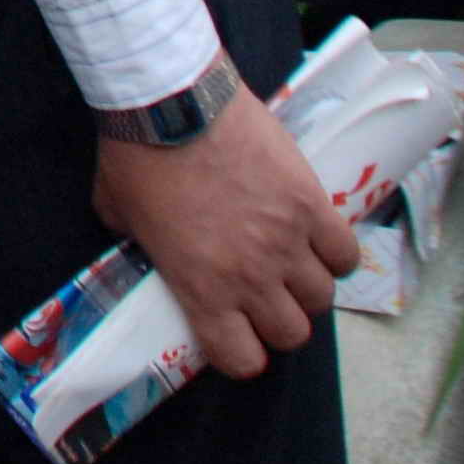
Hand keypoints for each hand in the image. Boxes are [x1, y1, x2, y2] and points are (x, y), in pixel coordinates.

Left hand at [92, 82, 356, 378]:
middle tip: (262, 298)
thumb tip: (150, 253)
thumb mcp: (117, 216)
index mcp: (203, 288)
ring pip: (322, 298)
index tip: (235, 336)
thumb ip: (140, 247)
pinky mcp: (313, 205)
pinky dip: (336, 256)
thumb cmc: (136, 159)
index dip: (240, 354)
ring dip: (306, 289)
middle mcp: (253, 276)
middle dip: (276, 322)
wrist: (173, 105)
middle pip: (292, 333)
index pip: (242, 359)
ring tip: (289, 267)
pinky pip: (346, 254)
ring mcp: (288, 241)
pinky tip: (317, 243)